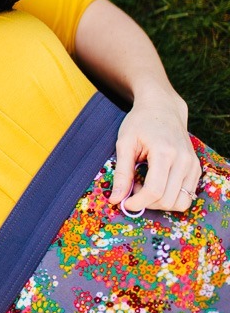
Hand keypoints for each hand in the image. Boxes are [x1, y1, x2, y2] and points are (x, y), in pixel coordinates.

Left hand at [108, 91, 200, 212]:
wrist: (162, 108)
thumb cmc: (139, 123)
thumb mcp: (124, 143)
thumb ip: (121, 172)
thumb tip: (116, 199)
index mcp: (165, 152)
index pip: (154, 190)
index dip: (138, 202)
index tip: (124, 203)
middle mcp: (184, 161)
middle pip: (167, 199)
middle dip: (147, 202)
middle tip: (132, 189)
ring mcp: (193, 165)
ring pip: (181, 202)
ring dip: (160, 203)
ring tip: (145, 186)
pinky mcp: (196, 169)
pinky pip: (187, 195)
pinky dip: (170, 197)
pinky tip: (156, 184)